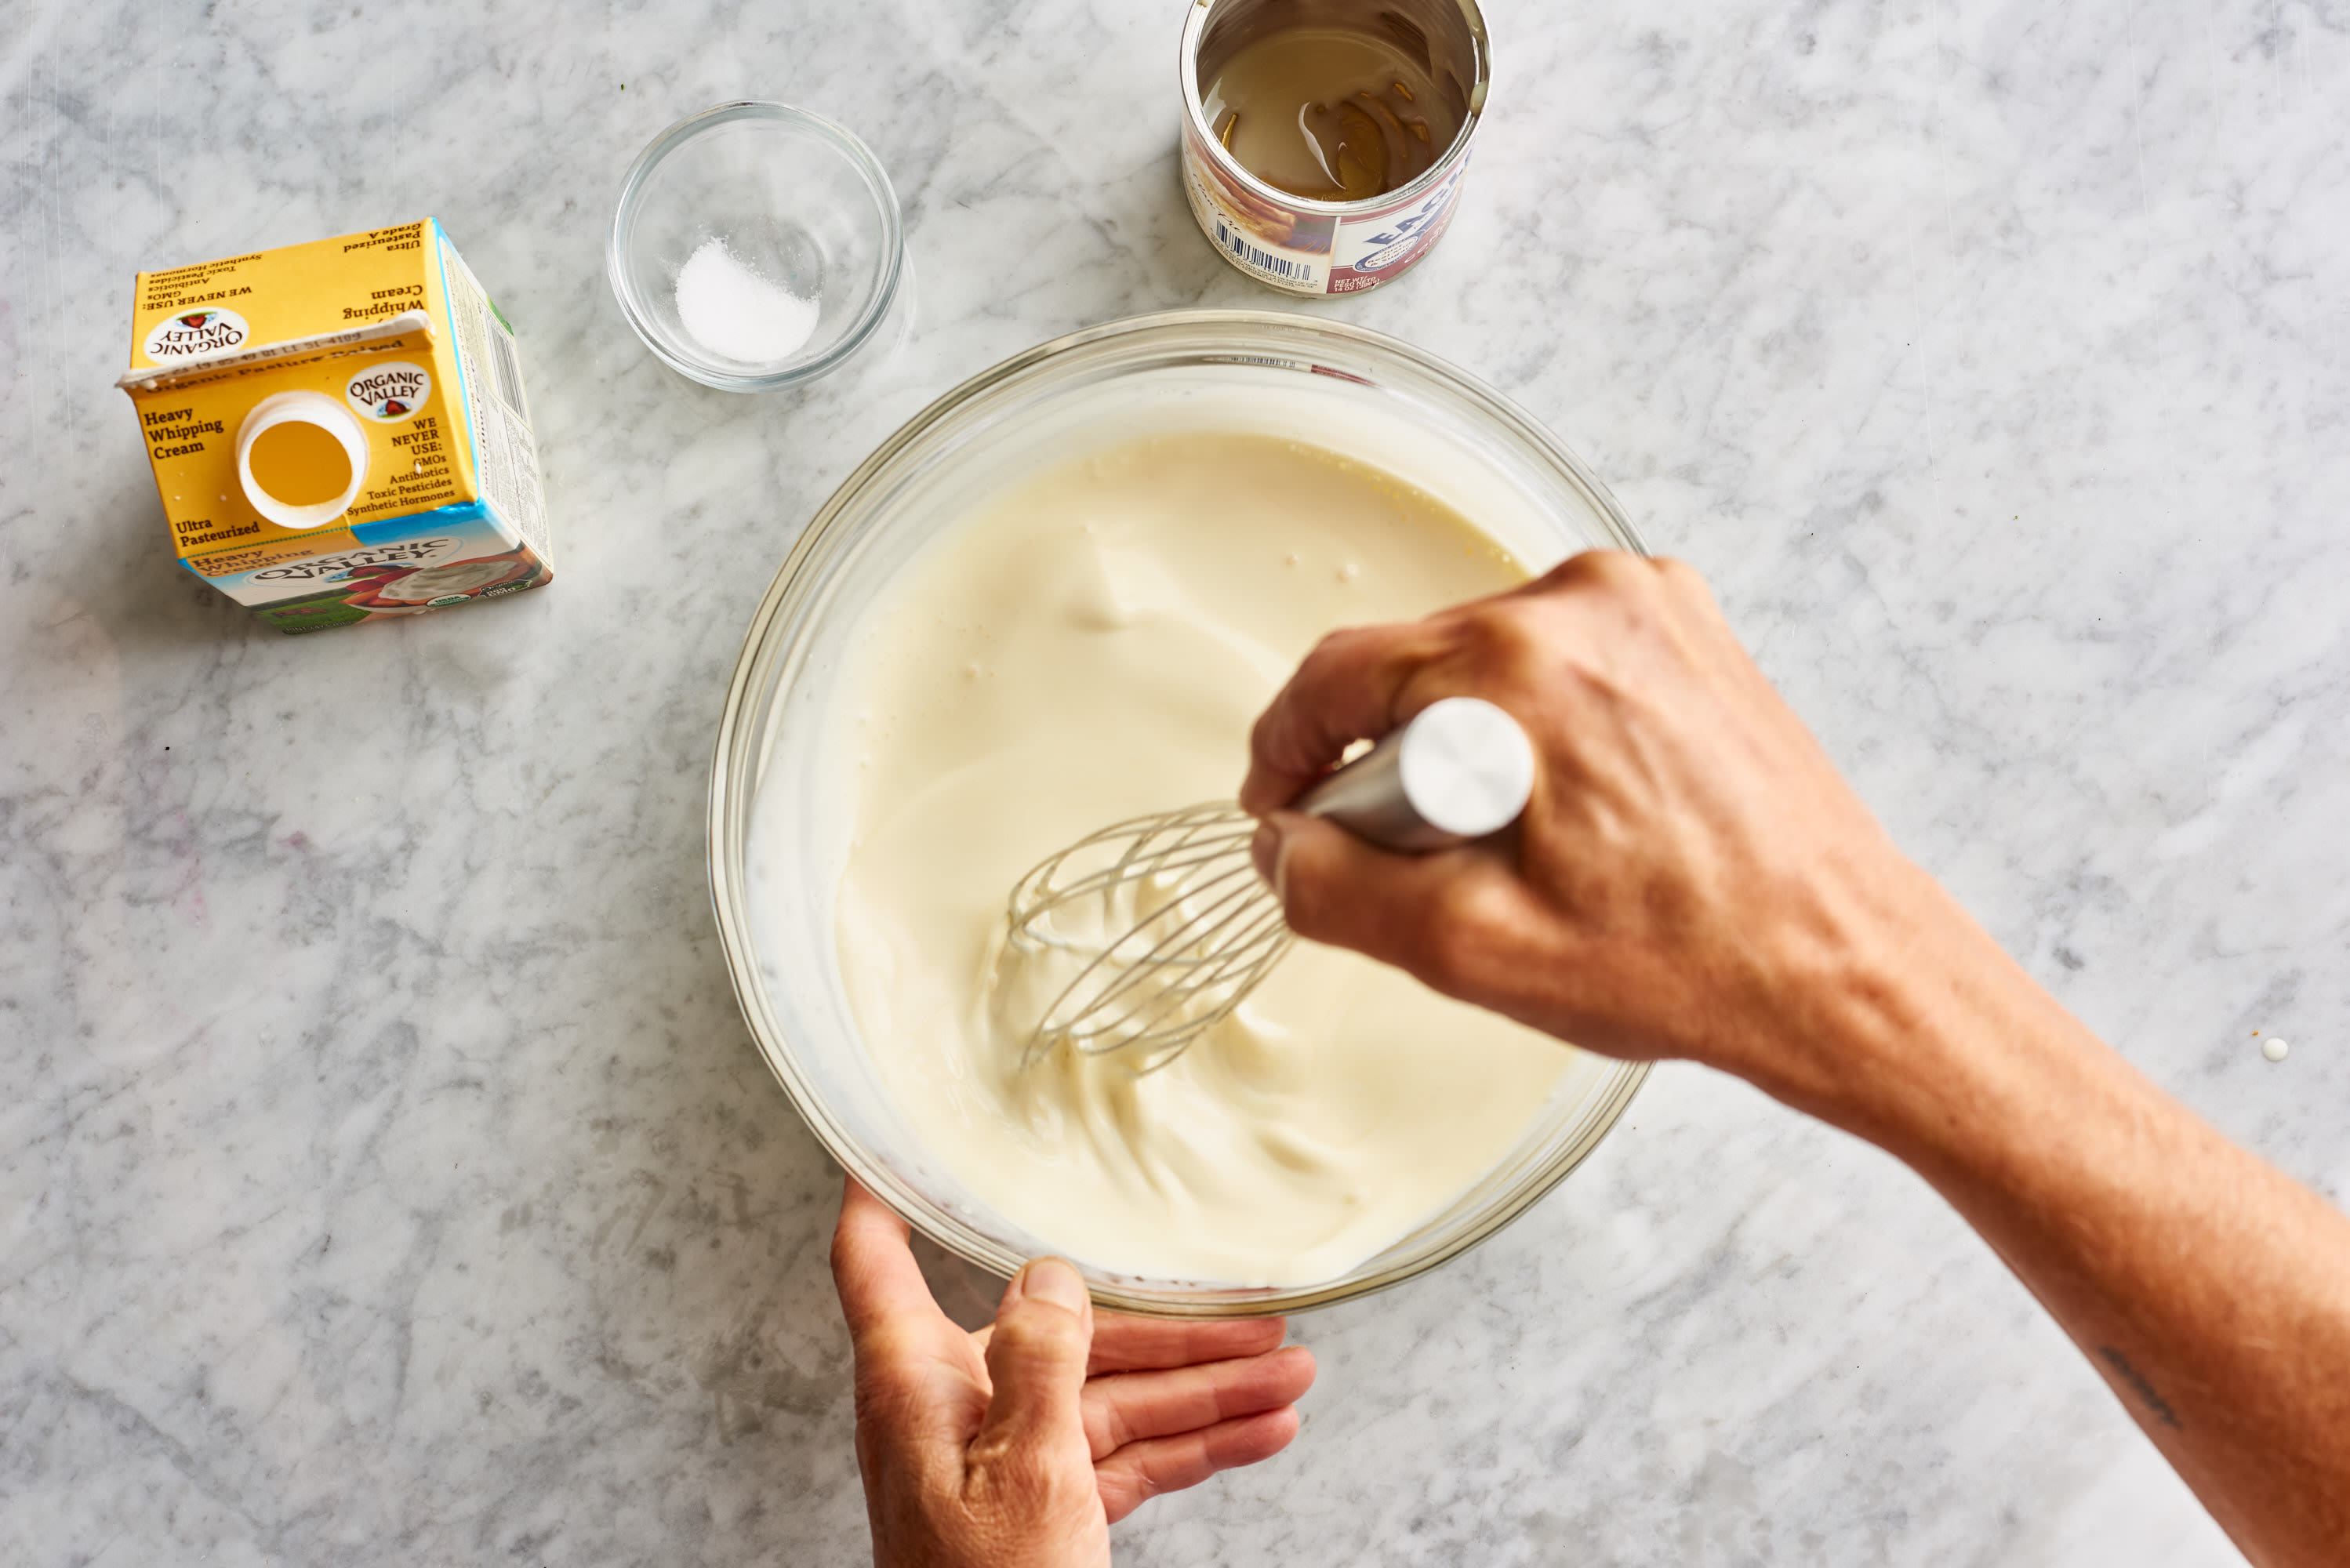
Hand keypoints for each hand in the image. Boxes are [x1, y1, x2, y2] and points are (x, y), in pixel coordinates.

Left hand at [830, 1178, 1314, 1567]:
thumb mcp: (1023, 1470)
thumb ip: (1039, 1362)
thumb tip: (1044, 1274)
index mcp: (914, 1383)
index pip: (874, 1260)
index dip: (882, 1192)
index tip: (895, 1135)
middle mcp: (957, 1408)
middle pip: (1062, 1335)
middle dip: (1171, 1329)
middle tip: (1258, 1312)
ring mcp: (1006, 1460)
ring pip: (1115, 1399)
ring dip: (1208, 1388)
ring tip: (1293, 1372)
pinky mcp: (1048, 1508)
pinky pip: (1128, 1458)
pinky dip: (1195, 1445)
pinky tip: (1260, 1430)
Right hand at [1241, 550, 1944, 1113]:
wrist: (1840, 965)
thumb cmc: (1686, 960)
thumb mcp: (1471, 949)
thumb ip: (1339, 889)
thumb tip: (1282, 847)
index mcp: (1521, 665)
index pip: (1339, 674)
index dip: (1289, 752)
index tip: (1286, 813)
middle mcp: (1586, 603)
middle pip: (1415, 666)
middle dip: (1396, 763)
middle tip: (1436, 862)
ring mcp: (1648, 607)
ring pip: (1487, 662)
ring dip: (1471, 744)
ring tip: (1528, 846)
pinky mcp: (1688, 629)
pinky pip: (1562, 659)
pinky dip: (1543, 724)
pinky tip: (1583, 811)